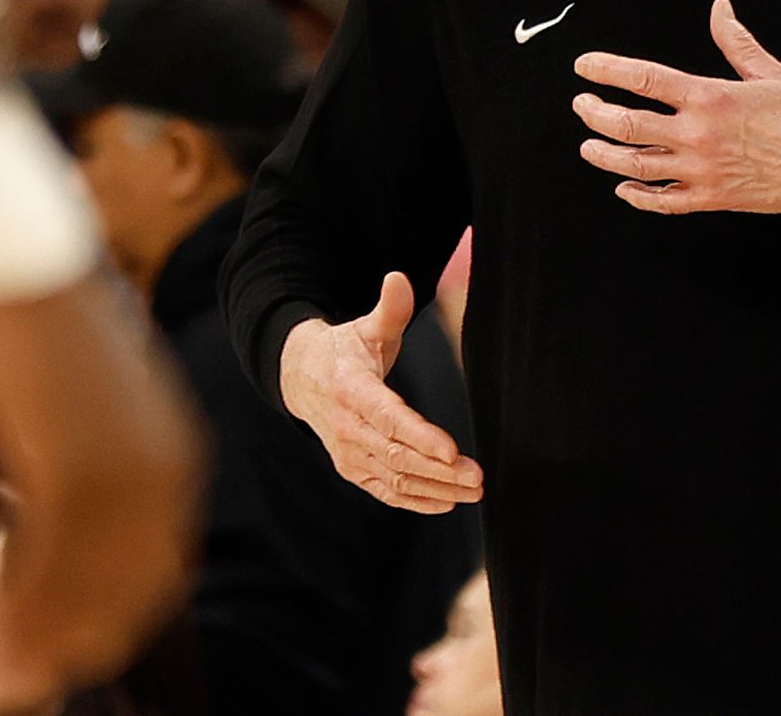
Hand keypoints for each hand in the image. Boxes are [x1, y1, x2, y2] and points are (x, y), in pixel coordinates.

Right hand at [279, 273, 483, 513]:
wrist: (302, 378)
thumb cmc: (344, 350)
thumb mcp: (365, 327)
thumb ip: (389, 308)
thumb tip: (399, 278)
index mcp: (352, 390)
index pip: (389, 418)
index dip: (421, 437)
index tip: (453, 451)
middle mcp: (347, 428)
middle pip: (397, 457)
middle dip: (439, 471)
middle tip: (477, 477)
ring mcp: (349, 453)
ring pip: (394, 480)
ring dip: (435, 489)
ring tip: (472, 492)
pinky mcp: (353, 469)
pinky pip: (385, 492)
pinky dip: (416, 502)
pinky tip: (445, 502)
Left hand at [572, 0, 780, 214]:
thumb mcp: (770, 71)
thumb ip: (735, 41)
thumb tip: (720, 9)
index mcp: (709, 97)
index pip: (643, 79)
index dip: (607, 70)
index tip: (585, 66)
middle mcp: (698, 134)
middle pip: (627, 124)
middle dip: (595, 113)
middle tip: (582, 105)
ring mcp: (701, 171)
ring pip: (636, 167)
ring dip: (606, 156)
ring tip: (589, 146)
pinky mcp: (712, 199)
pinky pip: (664, 203)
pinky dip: (639, 199)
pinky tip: (625, 191)